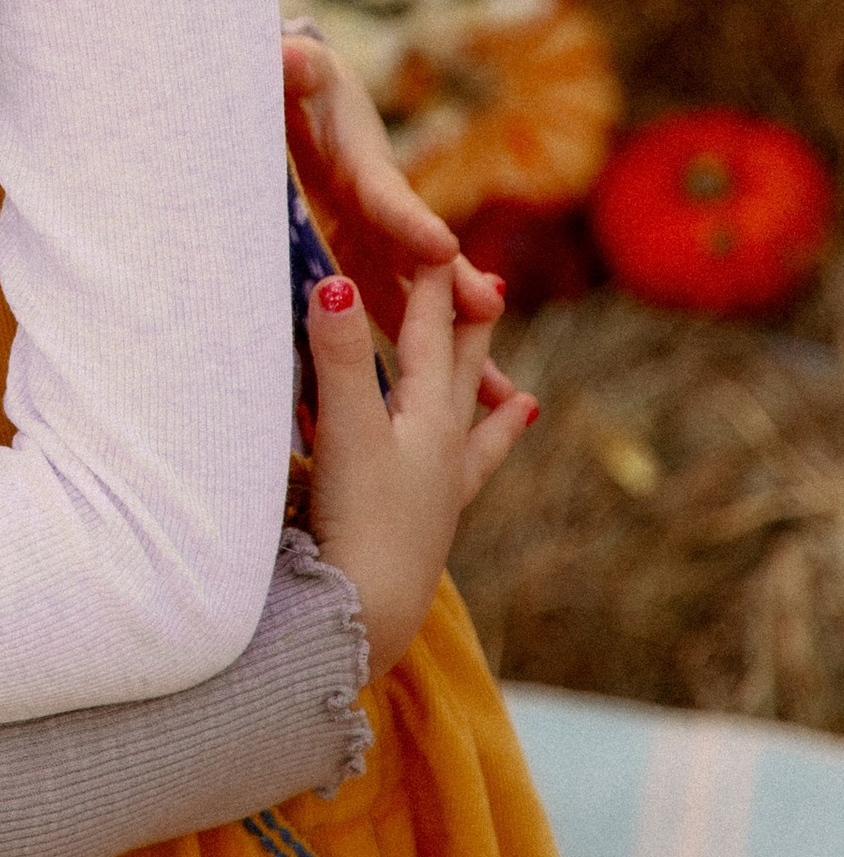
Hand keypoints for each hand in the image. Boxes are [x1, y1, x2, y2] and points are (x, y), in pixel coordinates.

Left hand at [283, 31, 516, 408]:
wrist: (309, 100)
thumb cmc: (300, 83)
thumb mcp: (294, 72)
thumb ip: (293, 66)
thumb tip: (291, 58)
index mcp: (363, 170)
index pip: (387, 198)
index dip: (411, 223)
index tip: (440, 247)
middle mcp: (381, 215)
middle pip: (423, 259)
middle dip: (456, 289)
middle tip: (488, 312)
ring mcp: (376, 245)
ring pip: (420, 302)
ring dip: (461, 342)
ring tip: (502, 392)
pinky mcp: (359, 266)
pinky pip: (389, 317)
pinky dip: (425, 360)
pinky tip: (461, 405)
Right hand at [302, 265, 535, 675]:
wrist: (368, 617)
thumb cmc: (359, 522)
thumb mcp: (346, 429)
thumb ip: (337, 355)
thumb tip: (336, 281)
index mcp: (428, 417)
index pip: (428, 334)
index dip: (428, 285)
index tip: (435, 240)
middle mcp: (442, 450)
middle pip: (460, 375)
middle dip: (470, 331)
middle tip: (491, 290)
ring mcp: (437, 493)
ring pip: (471, 436)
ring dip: (488, 408)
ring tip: (520, 400)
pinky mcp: (423, 531)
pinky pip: (459, 492)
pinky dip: (472, 479)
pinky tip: (461, 486)